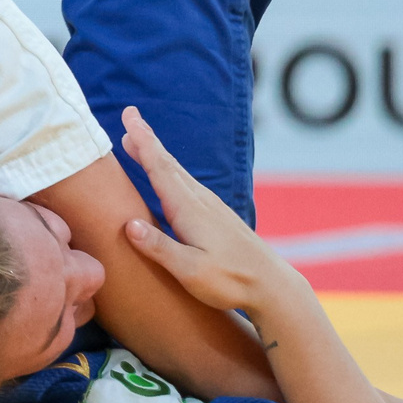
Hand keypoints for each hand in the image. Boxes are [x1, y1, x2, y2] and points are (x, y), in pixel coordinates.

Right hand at [117, 106, 309, 316]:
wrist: (272, 286)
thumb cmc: (232, 282)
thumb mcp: (191, 271)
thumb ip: (160, 248)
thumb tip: (129, 225)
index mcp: (189, 210)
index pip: (161, 170)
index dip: (143, 143)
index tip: (130, 118)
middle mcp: (200, 202)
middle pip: (168, 164)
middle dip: (147, 140)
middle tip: (130, 116)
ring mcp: (211, 207)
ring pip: (178, 173)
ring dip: (156, 154)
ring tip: (139, 141)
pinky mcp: (216, 216)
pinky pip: (186, 184)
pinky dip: (169, 171)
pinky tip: (166, 176)